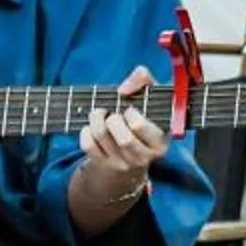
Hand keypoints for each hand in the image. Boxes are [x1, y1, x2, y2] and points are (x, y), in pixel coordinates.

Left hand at [77, 66, 169, 199]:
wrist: (133, 155)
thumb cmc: (145, 119)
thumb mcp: (152, 99)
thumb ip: (144, 81)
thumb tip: (123, 89)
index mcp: (159, 142)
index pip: (140, 127)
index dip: (131, 113)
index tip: (129, 109)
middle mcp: (143, 157)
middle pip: (123, 138)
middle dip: (113, 119)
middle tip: (113, 113)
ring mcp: (122, 163)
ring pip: (102, 137)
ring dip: (96, 119)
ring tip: (100, 114)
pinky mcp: (103, 164)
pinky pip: (87, 145)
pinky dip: (85, 131)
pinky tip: (92, 126)